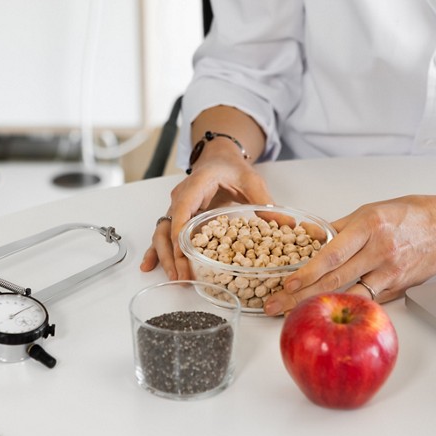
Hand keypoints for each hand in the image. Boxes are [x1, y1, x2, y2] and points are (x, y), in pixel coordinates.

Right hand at [140, 155, 275, 279]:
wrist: (218, 157)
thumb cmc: (231, 167)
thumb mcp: (251, 179)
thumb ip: (265, 200)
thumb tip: (286, 223)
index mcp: (195, 186)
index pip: (182, 213)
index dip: (180, 236)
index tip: (184, 257)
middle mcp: (180, 198)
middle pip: (167, 228)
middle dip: (172, 255)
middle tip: (182, 277)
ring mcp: (176, 208)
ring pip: (161, 234)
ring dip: (165, 257)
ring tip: (174, 279)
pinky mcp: (178, 218)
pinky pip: (163, 235)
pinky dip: (157, 251)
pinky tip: (149, 267)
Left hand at [263, 192, 435, 315]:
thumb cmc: (414, 214)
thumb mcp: (372, 210)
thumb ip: (339, 227)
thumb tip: (310, 238)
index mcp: (370, 226)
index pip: (331, 254)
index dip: (306, 271)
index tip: (286, 282)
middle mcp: (380, 251)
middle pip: (334, 279)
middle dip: (300, 295)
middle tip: (274, 305)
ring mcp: (391, 272)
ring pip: (348, 295)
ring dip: (318, 306)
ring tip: (291, 314)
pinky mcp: (398, 288)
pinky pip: (367, 300)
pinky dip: (345, 308)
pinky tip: (325, 315)